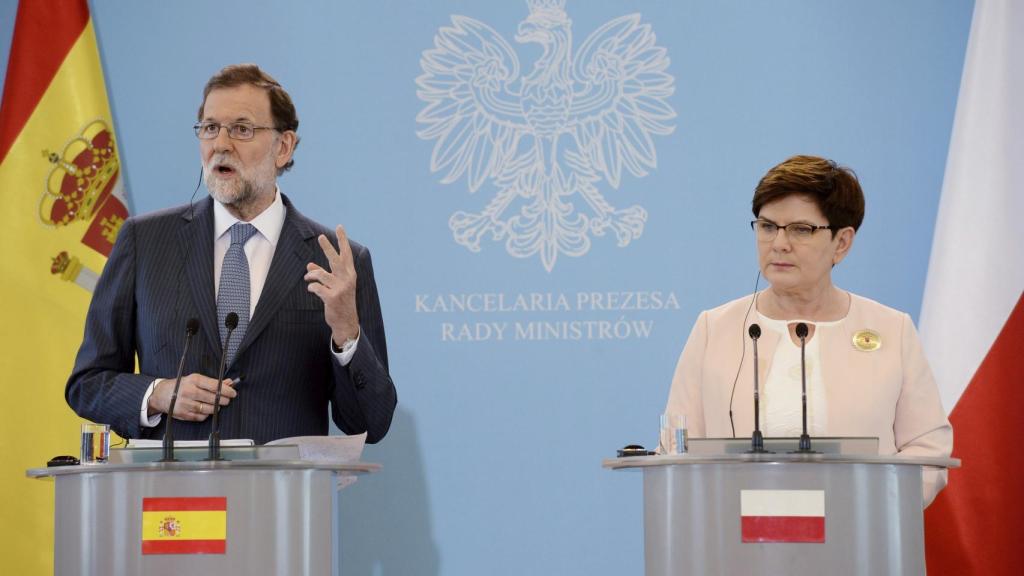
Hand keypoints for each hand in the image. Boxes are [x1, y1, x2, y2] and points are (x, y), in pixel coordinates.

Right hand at [148, 373, 235, 421]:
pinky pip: (201, 417)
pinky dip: (206, 414)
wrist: (161, 394)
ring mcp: (186, 403)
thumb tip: (229, 383)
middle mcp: (189, 391)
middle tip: (227, 400)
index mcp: (194, 380)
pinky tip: (205, 410)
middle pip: (212, 398)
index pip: (214, 385)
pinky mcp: (183, 414)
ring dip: (215, 408)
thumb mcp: (195, 379)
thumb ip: (213, 382)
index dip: (226, 390)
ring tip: (216, 405)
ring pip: (208, 409)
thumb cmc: (181, 385)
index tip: (233, 392)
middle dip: (223, 400)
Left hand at [305, 224, 359, 344]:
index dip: (343, 240)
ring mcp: (340, 288)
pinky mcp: (332, 297)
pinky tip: (311, 289)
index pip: (346, 254)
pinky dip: (311, 287)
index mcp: (350, 274)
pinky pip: (316, 287)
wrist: (346, 322)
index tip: (339, 227)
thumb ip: (324, 274)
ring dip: (311, 275)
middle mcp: (347, 279)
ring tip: (308, 278)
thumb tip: (309, 265)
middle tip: (320, 236)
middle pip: (335, 259)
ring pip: (320, 274)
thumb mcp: (335, 286)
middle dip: (327, 247)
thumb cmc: (340, 302)